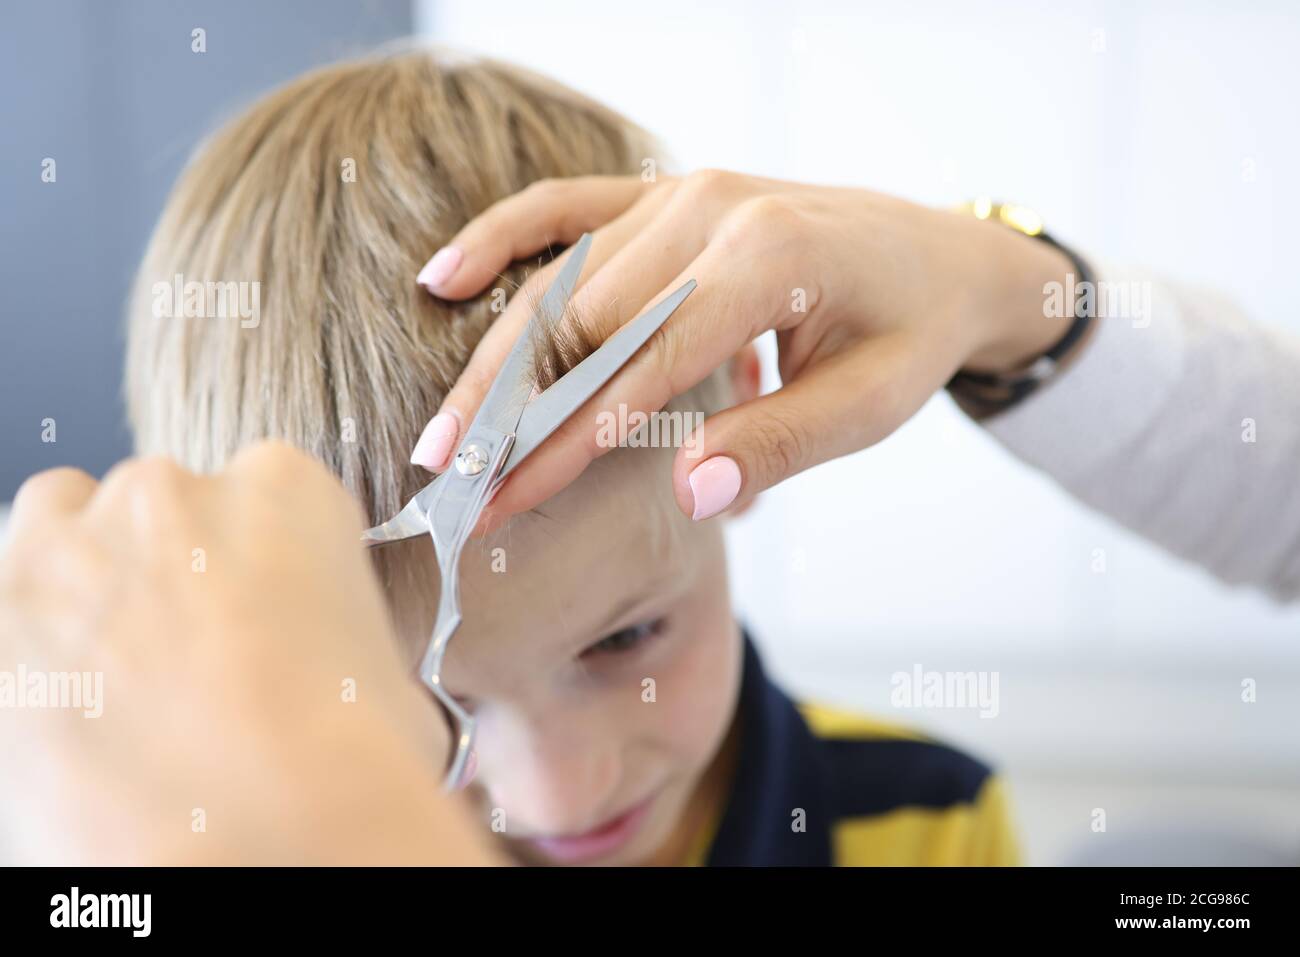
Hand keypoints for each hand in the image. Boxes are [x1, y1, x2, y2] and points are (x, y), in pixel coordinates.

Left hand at [0, 442, 492, 863]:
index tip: (262, 609)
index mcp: (282, 490)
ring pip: (57, 528)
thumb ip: (327, 625)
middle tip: (196, 653)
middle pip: (155, 502)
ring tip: (121, 674)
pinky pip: (3, 617)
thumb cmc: (351, 760)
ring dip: (84, 582)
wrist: (278, 838)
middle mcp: (168, 497)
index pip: (261, 489)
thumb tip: (314, 663)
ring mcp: (68, 556)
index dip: (260, 558)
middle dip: (167, 565)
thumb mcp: (384, 663)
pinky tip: (76, 715)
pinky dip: (30, 655)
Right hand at [413, 171, 1074, 519]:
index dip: (563, 445)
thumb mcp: (871, 403)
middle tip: (446, 485)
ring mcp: (683, 192)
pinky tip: (443, 278)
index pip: (639, 369)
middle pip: (578, 322)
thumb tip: (688, 491)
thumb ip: (779, 443)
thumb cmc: (909, 333)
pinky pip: (567, 207)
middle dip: (508, 413)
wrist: (942, 255)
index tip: (502, 506)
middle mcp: (712, 211)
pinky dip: (502, 239)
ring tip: (440, 434)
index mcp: (768, 259)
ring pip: (560, 278)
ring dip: (494, 358)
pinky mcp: (668, 192)